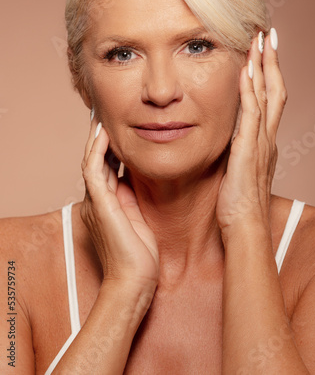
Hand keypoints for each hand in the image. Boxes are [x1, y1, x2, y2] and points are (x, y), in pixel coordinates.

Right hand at [81, 117, 158, 289]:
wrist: (134, 280)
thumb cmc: (140, 255)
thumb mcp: (139, 218)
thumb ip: (135, 197)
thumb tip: (141, 177)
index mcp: (107, 203)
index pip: (106, 168)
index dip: (110, 148)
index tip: (119, 131)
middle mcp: (97, 199)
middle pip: (96, 161)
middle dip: (100, 139)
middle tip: (106, 118)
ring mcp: (96, 201)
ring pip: (91, 161)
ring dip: (96, 139)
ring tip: (101, 119)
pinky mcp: (99, 204)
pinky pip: (94, 170)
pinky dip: (97, 151)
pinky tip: (103, 134)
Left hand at [216, 29, 286, 235]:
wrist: (244, 227)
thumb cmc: (238, 202)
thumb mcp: (240, 169)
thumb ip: (238, 150)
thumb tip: (230, 138)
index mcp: (264, 141)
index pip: (270, 99)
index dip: (268, 73)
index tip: (263, 51)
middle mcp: (267, 137)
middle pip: (275, 90)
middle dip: (271, 60)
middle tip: (268, 34)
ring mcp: (260, 142)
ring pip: (266, 95)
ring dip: (263, 66)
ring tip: (260, 40)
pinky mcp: (248, 149)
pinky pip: (251, 113)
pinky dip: (249, 90)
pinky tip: (245, 70)